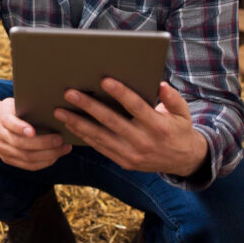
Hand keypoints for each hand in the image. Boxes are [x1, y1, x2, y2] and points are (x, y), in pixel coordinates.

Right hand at [0, 97, 71, 170]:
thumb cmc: (9, 110)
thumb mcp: (13, 103)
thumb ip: (27, 106)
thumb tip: (54, 107)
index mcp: (2, 117)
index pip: (9, 123)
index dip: (20, 128)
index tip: (33, 131)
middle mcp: (0, 135)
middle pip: (21, 144)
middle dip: (43, 143)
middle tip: (60, 139)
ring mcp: (3, 149)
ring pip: (26, 157)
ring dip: (48, 155)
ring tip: (64, 148)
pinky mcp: (7, 159)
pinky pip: (28, 165)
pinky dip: (44, 162)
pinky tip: (56, 156)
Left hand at [53, 79, 207, 176]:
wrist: (184, 161)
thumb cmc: (179, 129)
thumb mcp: (183, 113)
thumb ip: (172, 98)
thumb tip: (161, 84)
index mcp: (158, 126)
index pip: (136, 107)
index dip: (121, 93)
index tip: (104, 80)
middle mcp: (143, 141)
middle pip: (111, 121)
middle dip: (88, 106)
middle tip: (69, 93)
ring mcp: (132, 154)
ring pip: (100, 137)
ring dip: (78, 123)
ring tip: (60, 111)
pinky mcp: (124, 162)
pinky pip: (100, 148)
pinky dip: (84, 136)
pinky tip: (71, 125)